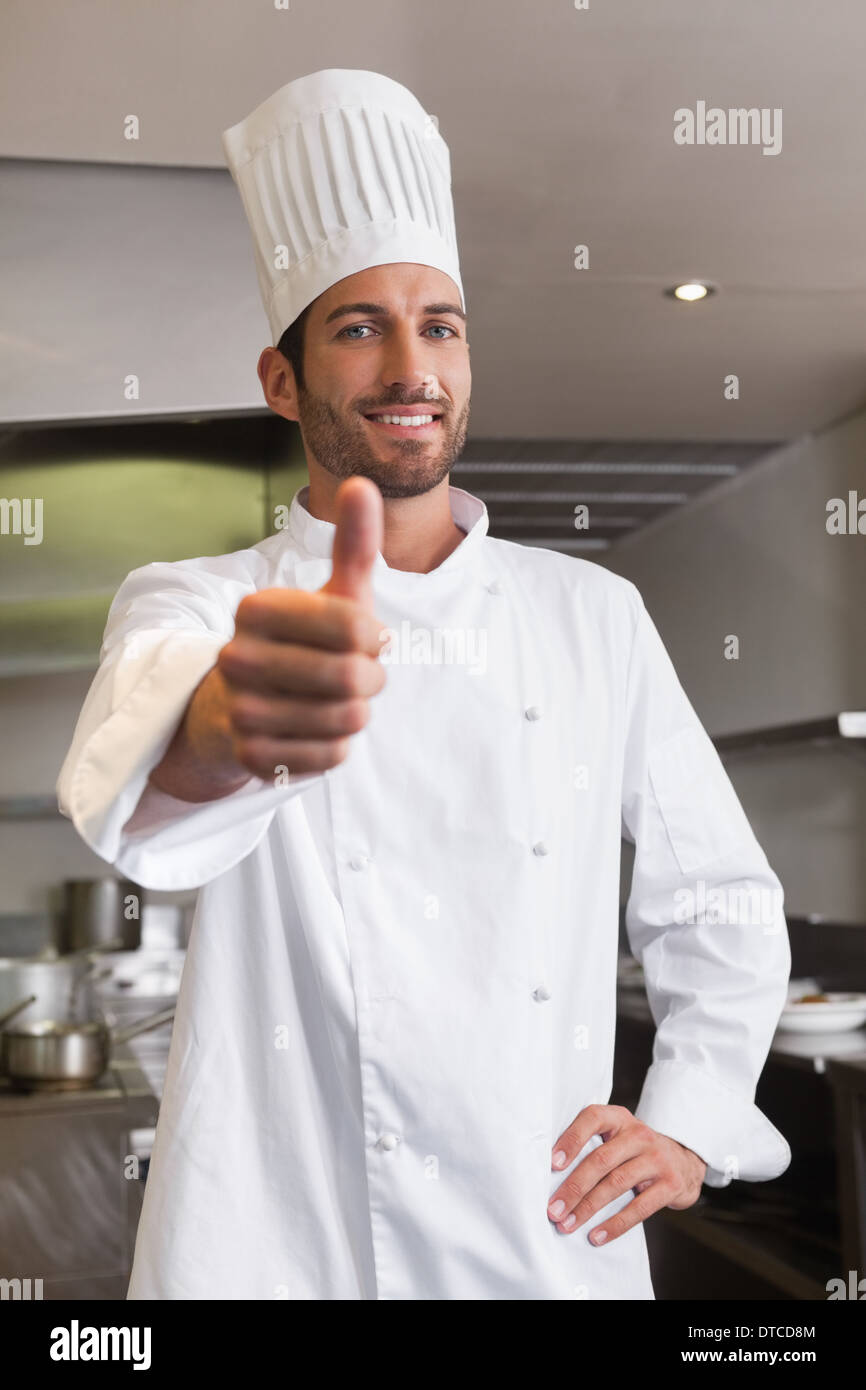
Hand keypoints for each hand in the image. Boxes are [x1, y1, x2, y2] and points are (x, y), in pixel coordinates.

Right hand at [216, 475, 387, 780]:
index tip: (361, 638)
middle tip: (354, 674)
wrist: (236, 706)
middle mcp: (236, 657)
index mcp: (255, 610)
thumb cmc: (299, 642)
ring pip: (347, 720)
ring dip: (356, 713)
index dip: (373, 638)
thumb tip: (362, 482)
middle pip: (353, 678)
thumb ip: (352, 542)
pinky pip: (331, 755)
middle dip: (370, 679)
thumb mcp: (328, 593)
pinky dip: (337, 744)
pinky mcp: (250, 755)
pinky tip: (315, 728)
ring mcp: (240, 709)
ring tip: (334, 700)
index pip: (354, 627)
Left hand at [547, 1103, 706, 1244]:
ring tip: (567, 1224)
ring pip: (616, 1183)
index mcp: (620, 1118)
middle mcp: (639, 1134)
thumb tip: (550, 1175)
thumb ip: (592, 1145)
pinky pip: (639, 1207)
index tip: (552, 1163)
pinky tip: (596, 1236)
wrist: (684, 1163)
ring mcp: (657, 1158)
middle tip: (553, 1210)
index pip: (593, 1118)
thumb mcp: (618, 1138)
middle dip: (574, 1187)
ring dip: (588, 1207)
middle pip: (601, 1159)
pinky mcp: (671, 1184)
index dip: (571, 1139)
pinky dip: (615, 1224)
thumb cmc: (636, 1153)